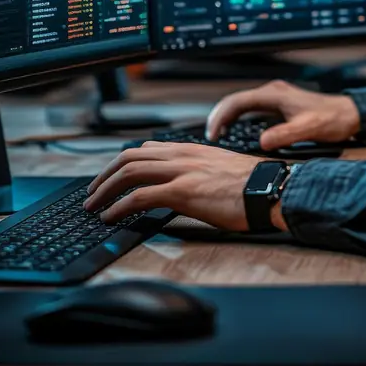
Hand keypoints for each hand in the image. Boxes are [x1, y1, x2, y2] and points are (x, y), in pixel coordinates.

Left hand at [84, 142, 264, 230]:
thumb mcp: (221, 170)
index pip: (146, 149)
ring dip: (105, 190)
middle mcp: (182, 155)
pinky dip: (120, 206)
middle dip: (105, 175)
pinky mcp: (183, 192)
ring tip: (94, 206)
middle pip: (129, 157)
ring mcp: (181, 172)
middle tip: (93, 192)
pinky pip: (140, 196)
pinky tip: (112, 217)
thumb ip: (200, 172)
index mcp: (191, 149)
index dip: (122, 163)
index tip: (112, 177)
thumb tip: (186, 187)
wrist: (272, 190)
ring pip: (129, 172)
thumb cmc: (254, 185)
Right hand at [206, 79, 360, 151]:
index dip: (222, 116)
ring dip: (227, 117)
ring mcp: (275, 98)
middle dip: (219, 116)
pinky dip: (239, 118)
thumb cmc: (333, 119)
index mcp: (275, 94)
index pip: (238, 102)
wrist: (349, 114)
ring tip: (218, 134)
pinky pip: (251, 109)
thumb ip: (284, 135)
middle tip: (210, 136)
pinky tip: (236, 130)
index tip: (214, 133)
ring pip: (242, 104)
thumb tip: (262, 142)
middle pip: (235, 101)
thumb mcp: (308, 129)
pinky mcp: (279, 105)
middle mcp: (272, 93)